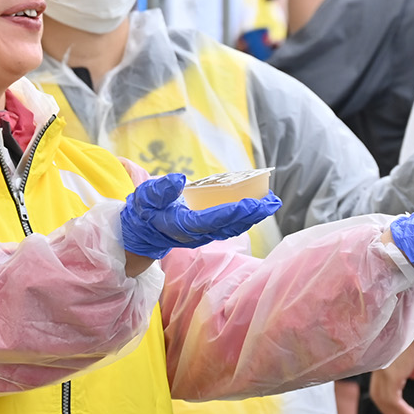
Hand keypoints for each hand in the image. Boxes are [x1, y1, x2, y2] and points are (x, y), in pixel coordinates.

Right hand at [119, 172, 281, 258]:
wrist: (140, 231)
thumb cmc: (145, 210)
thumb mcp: (146, 196)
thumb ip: (162, 189)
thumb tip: (179, 178)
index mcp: (183, 225)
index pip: (213, 220)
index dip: (234, 212)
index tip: (253, 204)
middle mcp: (197, 234)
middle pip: (230, 226)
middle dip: (252, 215)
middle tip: (272, 202)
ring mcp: (203, 235)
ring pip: (233, 228)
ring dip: (253, 216)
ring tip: (270, 202)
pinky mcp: (207, 231)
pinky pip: (230, 225)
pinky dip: (245, 216)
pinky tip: (257, 206)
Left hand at [370, 330, 413, 413]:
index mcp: (383, 355)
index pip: (379, 382)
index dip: (386, 400)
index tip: (396, 413)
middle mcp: (378, 362)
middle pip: (378, 393)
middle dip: (389, 412)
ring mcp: (382, 368)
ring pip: (384, 398)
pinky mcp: (390, 374)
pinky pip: (393, 399)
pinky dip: (402, 411)